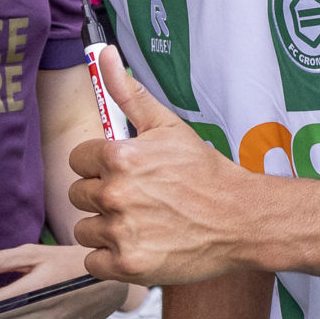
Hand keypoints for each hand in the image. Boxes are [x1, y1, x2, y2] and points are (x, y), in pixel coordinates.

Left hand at [68, 59, 261, 286]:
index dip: (100, 166)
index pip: (78, 160)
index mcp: (119, 156)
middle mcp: (115, 193)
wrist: (241, 219)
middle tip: (138, 200)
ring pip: (83, 228)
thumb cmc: (205, 173)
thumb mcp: (168, 127)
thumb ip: (128, 93)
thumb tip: (102, 54)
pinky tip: (138, 245)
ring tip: (139, 223)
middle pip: (78, 194)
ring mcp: (121, 231)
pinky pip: (92, 262)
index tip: (127, 174)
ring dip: (104, 228)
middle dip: (102, 196)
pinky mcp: (128, 265)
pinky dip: (110, 258)